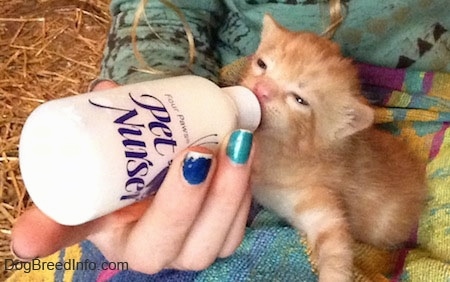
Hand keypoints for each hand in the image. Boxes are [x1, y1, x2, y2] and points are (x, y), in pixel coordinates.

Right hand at [11, 80, 254, 273]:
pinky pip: (236, 230)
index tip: (33, 231)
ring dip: (230, 194)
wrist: (165, 182)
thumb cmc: (138, 174)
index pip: (77, 235)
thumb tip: (106, 90)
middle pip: (172, 246)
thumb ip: (103, 126)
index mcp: (109, 233)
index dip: (56, 231)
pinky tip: (250, 156)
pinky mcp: (220, 240)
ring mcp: (190, 251)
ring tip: (239, 146)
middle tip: (198, 150)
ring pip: (214, 241)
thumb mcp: (113, 156)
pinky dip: (245, 194)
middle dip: (188, 201)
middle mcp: (152, 254)